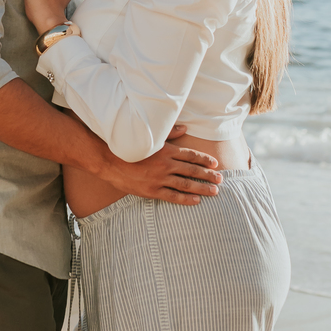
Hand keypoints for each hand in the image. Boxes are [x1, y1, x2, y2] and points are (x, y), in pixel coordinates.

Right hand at [100, 140, 222, 205]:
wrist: (109, 161)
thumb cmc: (130, 147)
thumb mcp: (150, 137)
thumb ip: (169, 133)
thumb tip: (185, 129)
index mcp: (166, 151)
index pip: (191, 155)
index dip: (205, 159)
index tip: (215, 164)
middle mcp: (165, 165)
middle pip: (192, 170)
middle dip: (208, 175)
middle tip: (221, 179)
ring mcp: (159, 179)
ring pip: (186, 184)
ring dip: (202, 188)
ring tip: (214, 191)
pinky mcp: (151, 191)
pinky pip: (172, 196)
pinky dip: (186, 199)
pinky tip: (197, 201)